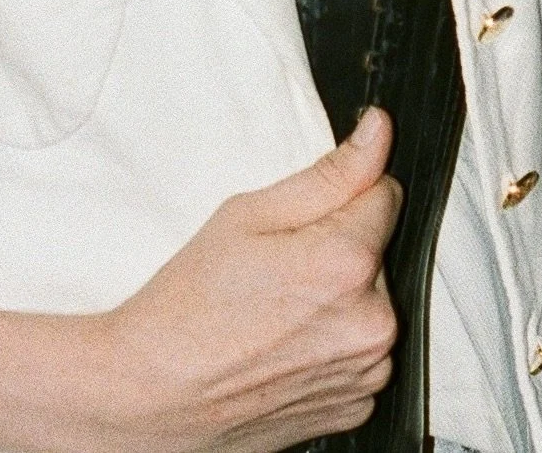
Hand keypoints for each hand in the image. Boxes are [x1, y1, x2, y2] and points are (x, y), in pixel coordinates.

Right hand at [84, 108, 402, 452]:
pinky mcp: (356, 409)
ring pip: (370, 305)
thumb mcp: (248, 214)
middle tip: (276, 267)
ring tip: (275, 312)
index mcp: (347, 263)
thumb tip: (378, 132)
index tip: (305, 217)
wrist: (156, 396)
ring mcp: (367, 374)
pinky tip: (284, 345)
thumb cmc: (190, 304)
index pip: (386, 194)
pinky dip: (333, 345)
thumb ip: (328, 173)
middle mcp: (372, 324)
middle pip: (376, 254)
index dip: (345, 194)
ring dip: (339, 300)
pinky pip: (361, 355)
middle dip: (337, 248)